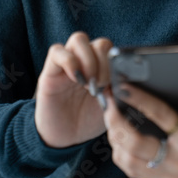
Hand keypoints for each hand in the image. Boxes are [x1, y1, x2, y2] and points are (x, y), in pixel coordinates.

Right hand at [35, 31, 113, 147]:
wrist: (66, 138)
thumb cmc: (89, 120)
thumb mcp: (111, 106)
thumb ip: (119, 90)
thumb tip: (127, 80)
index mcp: (103, 67)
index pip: (114, 50)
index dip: (117, 63)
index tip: (116, 83)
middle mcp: (86, 61)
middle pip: (99, 43)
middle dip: (104, 63)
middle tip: (101, 86)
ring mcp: (68, 64)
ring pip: (79, 39)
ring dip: (88, 60)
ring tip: (88, 84)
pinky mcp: (50, 71)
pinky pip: (56, 51)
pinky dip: (69, 61)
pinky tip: (76, 79)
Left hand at [102, 69, 177, 177]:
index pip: (161, 117)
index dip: (140, 100)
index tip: (124, 87)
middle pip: (135, 144)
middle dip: (116, 121)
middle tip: (109, 102)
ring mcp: (170, 176)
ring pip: (130, 161)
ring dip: (115, 138)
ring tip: (111, 117)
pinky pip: (135, 172)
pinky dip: (122, 154)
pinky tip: (119, 138)